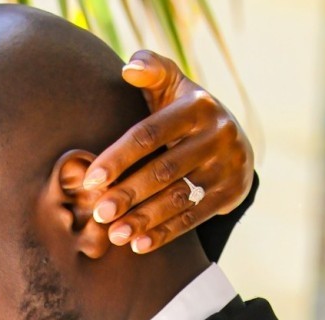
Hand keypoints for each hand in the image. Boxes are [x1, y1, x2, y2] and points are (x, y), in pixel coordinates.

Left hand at [82, 50, 254, 254]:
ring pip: (179, 197)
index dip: (118, 157)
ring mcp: (228, 165)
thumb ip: (150, 70)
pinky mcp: (232, 192)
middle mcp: (218, 134)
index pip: (150, 134)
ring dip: (144, 219)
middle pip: (164, 170)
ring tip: (115, 235)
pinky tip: (139, 245)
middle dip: (128, 193)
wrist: (232, 139)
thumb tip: (129, 69)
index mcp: (197, 106)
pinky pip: (194, 217)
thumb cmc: (183, 111)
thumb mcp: (171, 85)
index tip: (91, 180)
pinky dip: (165, 233)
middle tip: (99, 214)